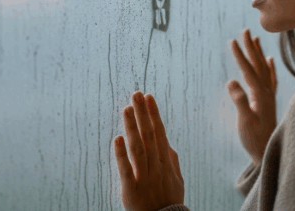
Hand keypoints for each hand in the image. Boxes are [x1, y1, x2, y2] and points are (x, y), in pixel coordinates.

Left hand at [113, 91, 183, 210]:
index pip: (160, 133)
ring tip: (126, 109)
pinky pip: (126, 169)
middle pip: (149, 136)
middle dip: (142, 114)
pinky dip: (121, 154)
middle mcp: (156, 167)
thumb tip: (167, 142)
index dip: (153, 114)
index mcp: (166, 162)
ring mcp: (145, 177)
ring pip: (138, 148)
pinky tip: (117, 138)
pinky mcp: (132, 189)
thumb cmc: (170, 201)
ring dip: (132, 127)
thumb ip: (172, 160)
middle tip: (136, 94)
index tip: (148, 97)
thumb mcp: (177, 180)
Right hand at [228, 29, 278, 165]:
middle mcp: (267, 92)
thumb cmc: (254, 140)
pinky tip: (269, 60)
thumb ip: (240, 102)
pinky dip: (270, 68)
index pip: (248, 70)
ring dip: (259, 53)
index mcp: (260, 95)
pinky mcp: (268, 101)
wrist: (267, 153)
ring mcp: (269, 96)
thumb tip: (231, 82)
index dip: (240, 55)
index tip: (232, 40)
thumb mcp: (245, 122)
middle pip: (258, 65)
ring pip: (264, 69)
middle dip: (251, 47)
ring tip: (255, 38)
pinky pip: (270, 79)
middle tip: (245, 30)